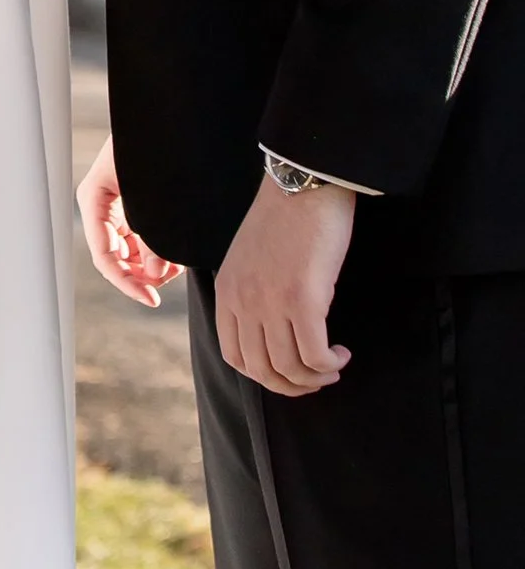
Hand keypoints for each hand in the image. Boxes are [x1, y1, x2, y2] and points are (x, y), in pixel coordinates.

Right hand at [77, 133, 184, 307]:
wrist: (165, 113)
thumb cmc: (152, 142)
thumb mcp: (151, 193)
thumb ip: (152, 235)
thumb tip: (155, 273)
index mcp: (94, 199)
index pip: (104, 256)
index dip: (127, 282)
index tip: (151, 299)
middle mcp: (102, 206)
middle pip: (116, 257)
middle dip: (143, 273)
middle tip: (172, 277)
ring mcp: (118, 205)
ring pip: (130, 251)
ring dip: (154, 263)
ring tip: (179, 261)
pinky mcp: (134, 204)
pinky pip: (140, 238)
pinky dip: (159, 249)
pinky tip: (177, 251)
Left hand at [214, 172, 354, 397]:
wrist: (303, 184)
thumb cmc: (285, 219)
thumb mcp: (249, 258)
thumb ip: (251, 291)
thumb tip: (269, 330)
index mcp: (228, 291)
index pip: (234, 356)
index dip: (263, 375)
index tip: (288, 372)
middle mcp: (243, 301)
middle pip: (262, 371)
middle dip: (292, 385)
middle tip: (316, 378)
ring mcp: (271, 303)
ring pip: (289, 369)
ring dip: (316, 378)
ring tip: (333, 365)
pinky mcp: (303, 301)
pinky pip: (315, 356)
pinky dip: (330, 364)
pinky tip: (341, 352)